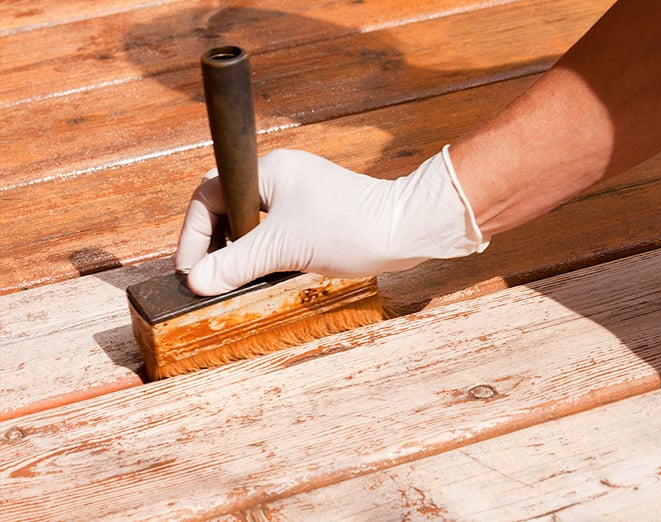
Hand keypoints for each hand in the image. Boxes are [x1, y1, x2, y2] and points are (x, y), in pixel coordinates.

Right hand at [174, 146, 488, 295]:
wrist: (404, 230)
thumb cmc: (348, 227)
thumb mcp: (282, 249)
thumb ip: (235, 264)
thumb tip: (196, 282)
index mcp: (267, 171)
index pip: (210, 196)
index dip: (195, 234)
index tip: (190, 269)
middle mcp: (280, 176)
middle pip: (228, 208)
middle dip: (216, 244)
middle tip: (210, 277)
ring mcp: (299, 194)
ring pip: (252, 222)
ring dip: (240, 250)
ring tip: (234, 279)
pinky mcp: (315, 212)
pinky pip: (275, 230)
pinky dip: (264, 252)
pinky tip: (264, 273)